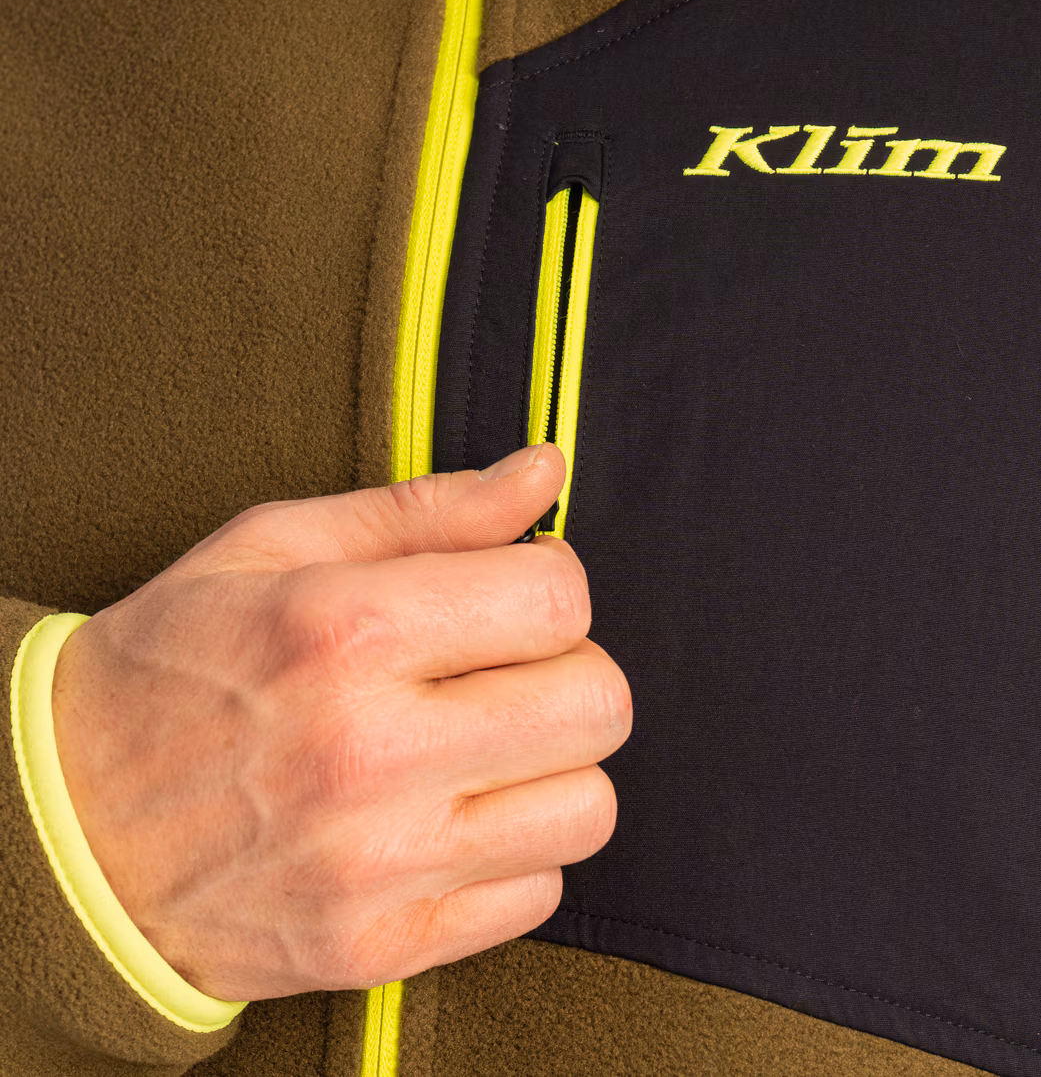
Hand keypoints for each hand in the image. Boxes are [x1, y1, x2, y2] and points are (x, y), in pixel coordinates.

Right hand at [49, 445, 628, 1001]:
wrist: (63, 831)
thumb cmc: (180, 664)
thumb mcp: (277, 548)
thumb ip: (429, 508)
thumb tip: (546, 470)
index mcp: (345, 632)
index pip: (558, 597)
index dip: (548, 582)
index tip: (508, 592)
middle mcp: (369, 753)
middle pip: (597, 703)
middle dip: (568, 669)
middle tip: (503, 669)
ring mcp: (377, 866)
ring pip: (589, 806)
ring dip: (554, 766)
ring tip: (483, 745)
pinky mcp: (382, 948)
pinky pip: (541, 893)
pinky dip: (516, 851)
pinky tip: (452, 816)